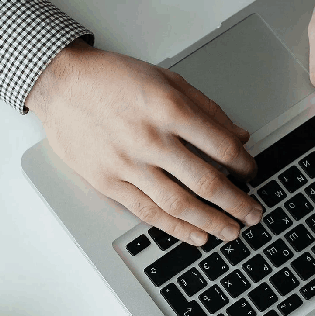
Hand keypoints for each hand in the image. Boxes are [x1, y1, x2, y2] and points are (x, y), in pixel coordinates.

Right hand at [24, 39, 262, 245]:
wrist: (60, 84)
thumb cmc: (112, 79)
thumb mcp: (166, 79)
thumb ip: (207, 109)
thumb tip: (240, 138)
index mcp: (169, 109)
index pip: (221, 147)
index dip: (244, 166)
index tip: (252, 173)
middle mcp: (150, 139)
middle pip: (206, 182)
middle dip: (237, 203)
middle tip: (254, 213)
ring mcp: (128, 164)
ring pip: (179, 204)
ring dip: (212, 222)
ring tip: (232, 231)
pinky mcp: (108, 182)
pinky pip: (148, 212)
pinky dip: (176, 228)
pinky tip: (197, 236)